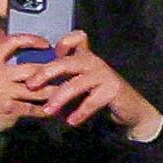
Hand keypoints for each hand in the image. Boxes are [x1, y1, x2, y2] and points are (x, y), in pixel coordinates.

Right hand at [0, 39, 61, 152]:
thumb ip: (2, 65)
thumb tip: (28, 60)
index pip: (12, 42)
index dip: (31, 40)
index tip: (46, 44)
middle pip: (32, 69)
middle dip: (52, 72)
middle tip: (66, 72)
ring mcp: (3, 92)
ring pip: (38, 90)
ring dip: (55, 92)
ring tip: (67, 92)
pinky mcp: (10, 109)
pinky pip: (35, 108)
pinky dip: (47, 110)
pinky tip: (54, 110)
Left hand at [29, 36, 162, 140]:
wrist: (132, 109)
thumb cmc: (101, 94)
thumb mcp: (81, 82)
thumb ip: (64, 76)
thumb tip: (34, 81)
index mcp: (85, 56)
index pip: (73, 41)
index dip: (60, 43)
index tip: (43, 52)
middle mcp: (93, 61)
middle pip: (64, 63)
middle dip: (44, 73)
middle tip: (29, 86)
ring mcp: (104, 74)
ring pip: (75, 85)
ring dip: (59, 99)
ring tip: (47, 111)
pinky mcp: (113, 89)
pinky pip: (90, 102)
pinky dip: (79, 113)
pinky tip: (70, 122)